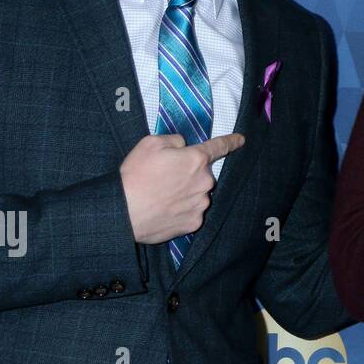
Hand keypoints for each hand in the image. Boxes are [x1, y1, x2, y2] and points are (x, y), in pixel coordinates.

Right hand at [121, 133, 245, 243]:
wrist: (123, 212)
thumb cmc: (135, 175)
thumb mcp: (151, 143)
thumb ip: (174, 140)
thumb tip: (184, 147)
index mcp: (196, 159)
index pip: (220, 146)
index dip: (231, 142)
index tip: (241, 140)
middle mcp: (205, 182)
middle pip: (203, 174)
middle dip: (189, 174)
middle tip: (164, 179)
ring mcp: (201, 204)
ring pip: (198, 194)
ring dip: (185, 193)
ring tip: (161, 197)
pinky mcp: (193, 223)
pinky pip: (192, 213)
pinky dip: (181, 211)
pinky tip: (164, 210)